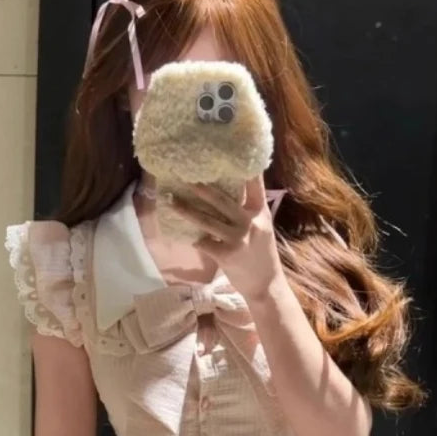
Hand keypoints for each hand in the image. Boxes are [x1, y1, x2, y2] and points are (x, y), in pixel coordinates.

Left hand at [169, 175, 285, 301]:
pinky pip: (204, 242)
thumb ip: (248, 210)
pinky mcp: (227, 255)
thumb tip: (226, 190)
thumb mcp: (262, 227)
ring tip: (171, 200)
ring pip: (207, 221)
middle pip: (222, 200)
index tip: (231, 150)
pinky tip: (188, 237)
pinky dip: (195, 239)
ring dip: (186, 210)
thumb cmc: (260, 253)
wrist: (265, 284)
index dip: (244, 167)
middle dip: (201, 188)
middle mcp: (250, 223)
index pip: (254, 184)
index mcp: (259, 212)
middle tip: (185, 176)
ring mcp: (238, 239)